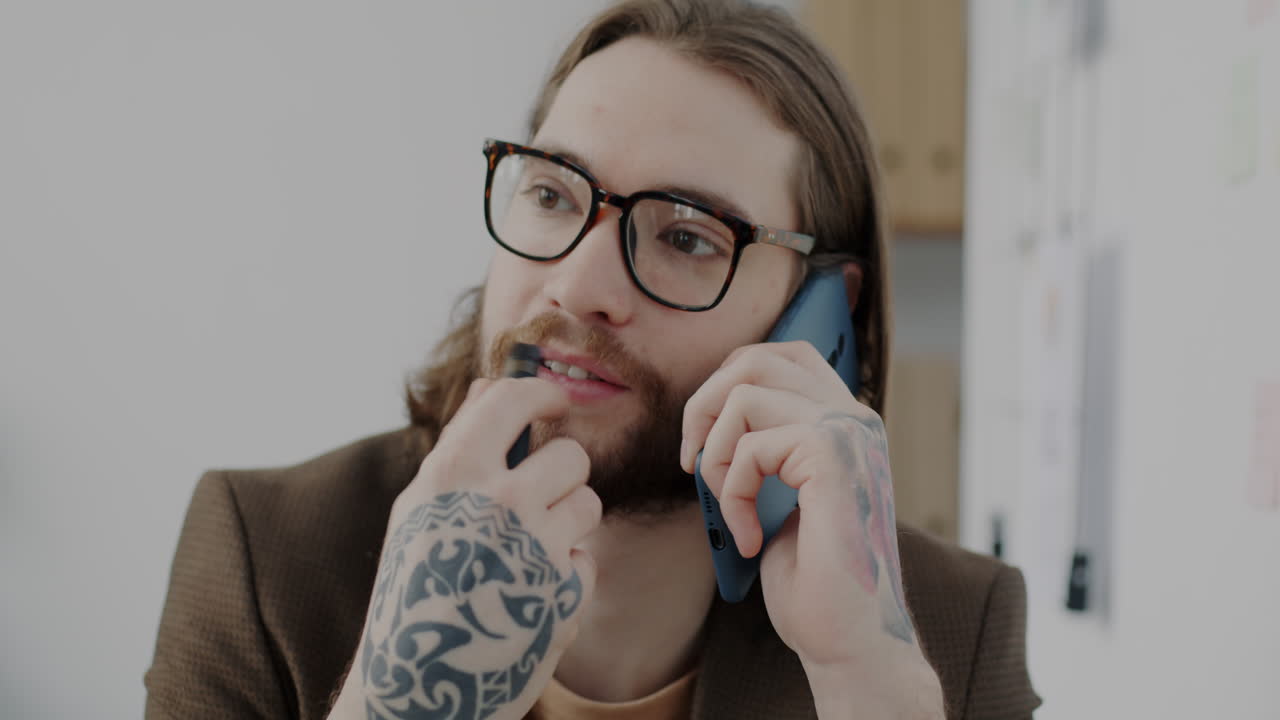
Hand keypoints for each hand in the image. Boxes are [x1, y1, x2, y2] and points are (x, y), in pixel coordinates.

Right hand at [331, 378, 601, 719]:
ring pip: (589, 504)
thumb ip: (462, 444)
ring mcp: (536, 546)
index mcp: (454, 472)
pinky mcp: (563, 592)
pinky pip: (587, 559)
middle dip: (562, 478)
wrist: (414, 684)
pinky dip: (566, 577)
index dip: (544, 394)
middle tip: (534, 504)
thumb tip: (490, 384)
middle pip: (572, 456)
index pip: (515, 398)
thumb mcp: (421, 509)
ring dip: (568, 526)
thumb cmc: (413, 588)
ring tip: (526, 555)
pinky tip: (528, 596)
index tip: (553, 403)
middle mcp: (499, 500)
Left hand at [680, 342, 942, 715]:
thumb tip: (713, 418)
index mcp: (846, 422)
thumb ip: (767, 448)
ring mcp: (848, 431)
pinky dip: (732, 493)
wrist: (849, 639)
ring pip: (744, 393)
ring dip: (716, 454)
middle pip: (756, 358)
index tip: (706, 442)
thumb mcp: (782, 497)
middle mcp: (854, 417)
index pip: (782, 355)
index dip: (728, 381)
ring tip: (729, 505)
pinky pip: (750, 445)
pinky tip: (749, 537)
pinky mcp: (832, 454)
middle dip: (705, 407)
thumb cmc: (814, 581)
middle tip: (695, 465)